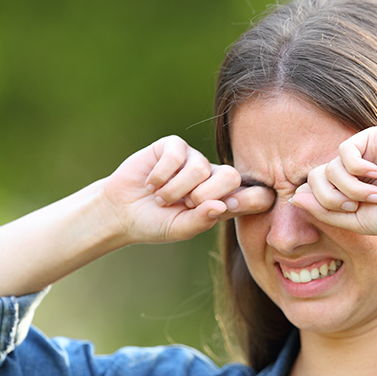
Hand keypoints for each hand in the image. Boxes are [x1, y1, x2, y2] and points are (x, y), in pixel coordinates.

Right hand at [102, 135, 274, 242]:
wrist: (121, 211)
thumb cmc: (154, 223)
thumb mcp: (179, 229)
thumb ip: (201, 220)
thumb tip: (222, 206)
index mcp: (223, 200)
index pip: (256, 196)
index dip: (250, 199)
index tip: (227, 207)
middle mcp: (212, 177)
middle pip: (231, 176)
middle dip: (205, 194)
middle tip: (185, 204)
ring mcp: (193, 159)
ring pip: (200, 168)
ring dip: (175, 189)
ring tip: (161, 198)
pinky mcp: (173, 146)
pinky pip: (177, 155)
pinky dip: (161, 175)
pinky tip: (151, 183)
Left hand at [289, 126, 376, 236]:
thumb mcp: (354, 221)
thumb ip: (323, 211)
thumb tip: (294, 196)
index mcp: (347, 186)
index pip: (314, 189)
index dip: (323, 202)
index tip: (349, 212)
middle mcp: (352, 167)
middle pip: (316, 177)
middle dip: (331, 197)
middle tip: (355, 207)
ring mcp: (362, 151)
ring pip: (329, 167)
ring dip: (349, 187)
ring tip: (374, 195)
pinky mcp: (373, 137)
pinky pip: (344, 150)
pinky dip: (356, 168)